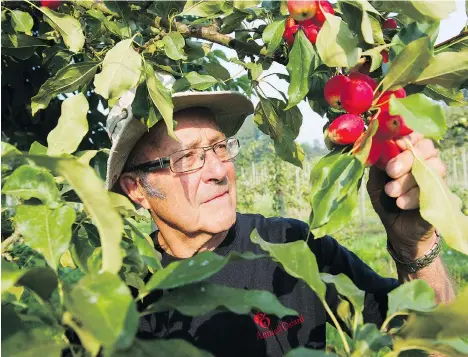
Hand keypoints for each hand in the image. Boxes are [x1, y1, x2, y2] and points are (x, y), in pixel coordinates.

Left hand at [367, 132, 446, 259]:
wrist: (397, 230)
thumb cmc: (386, 201)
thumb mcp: (375, 182)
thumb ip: (376, 165)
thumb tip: (374, 146)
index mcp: (410, 155)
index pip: (416, 136)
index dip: (407, 137)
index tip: (394, 144)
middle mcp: (426, 163)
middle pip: (426, 148)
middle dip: (405, 159)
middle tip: (390, 171)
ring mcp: (436, 179)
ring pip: (431, 168)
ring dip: (407, 180)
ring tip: (391, 193)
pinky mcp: (441, 196)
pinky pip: (433, 189)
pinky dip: (414, 196)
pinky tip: (401, 203)